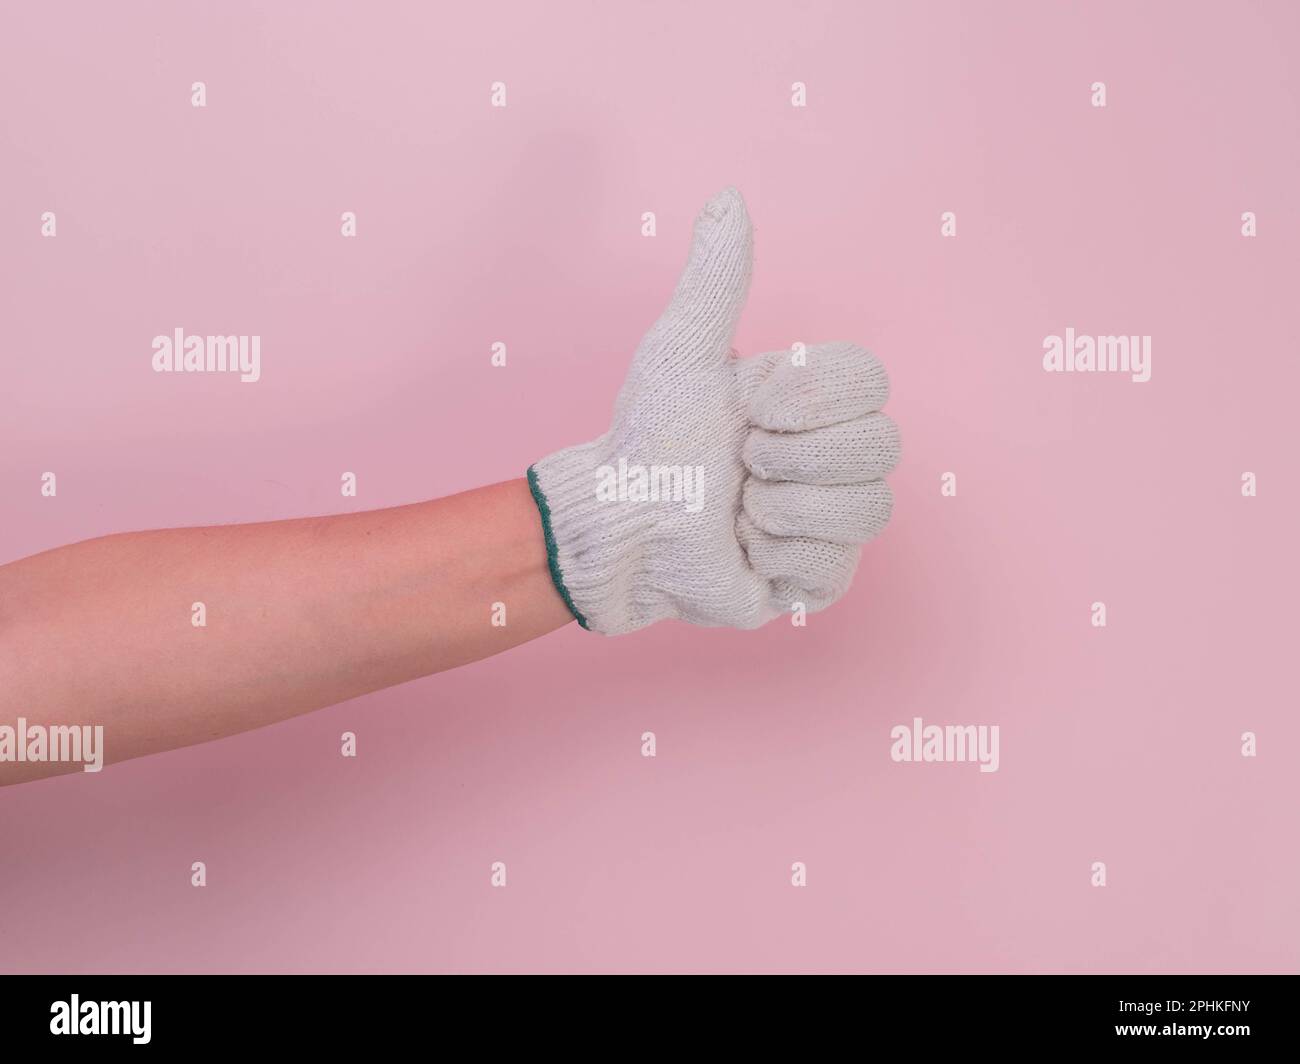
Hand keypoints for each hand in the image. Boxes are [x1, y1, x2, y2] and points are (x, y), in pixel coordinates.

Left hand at [528, 187, 898, 634]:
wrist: (619, 525)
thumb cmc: (647, 439)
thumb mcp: (681, 352)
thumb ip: (715, 280)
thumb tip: (727, 197)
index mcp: (814, 401)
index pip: (872, 380)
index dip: (807, 397)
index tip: (747, 408)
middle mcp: (834, 457)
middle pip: (881, 445)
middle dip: (791, 456)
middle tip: (740, 462)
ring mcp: (833, 521)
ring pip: (868, 509)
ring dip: (782, 509)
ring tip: (738, 511)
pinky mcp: (817, 580)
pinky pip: (836, 567)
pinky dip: (776, 557)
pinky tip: (743, 552)